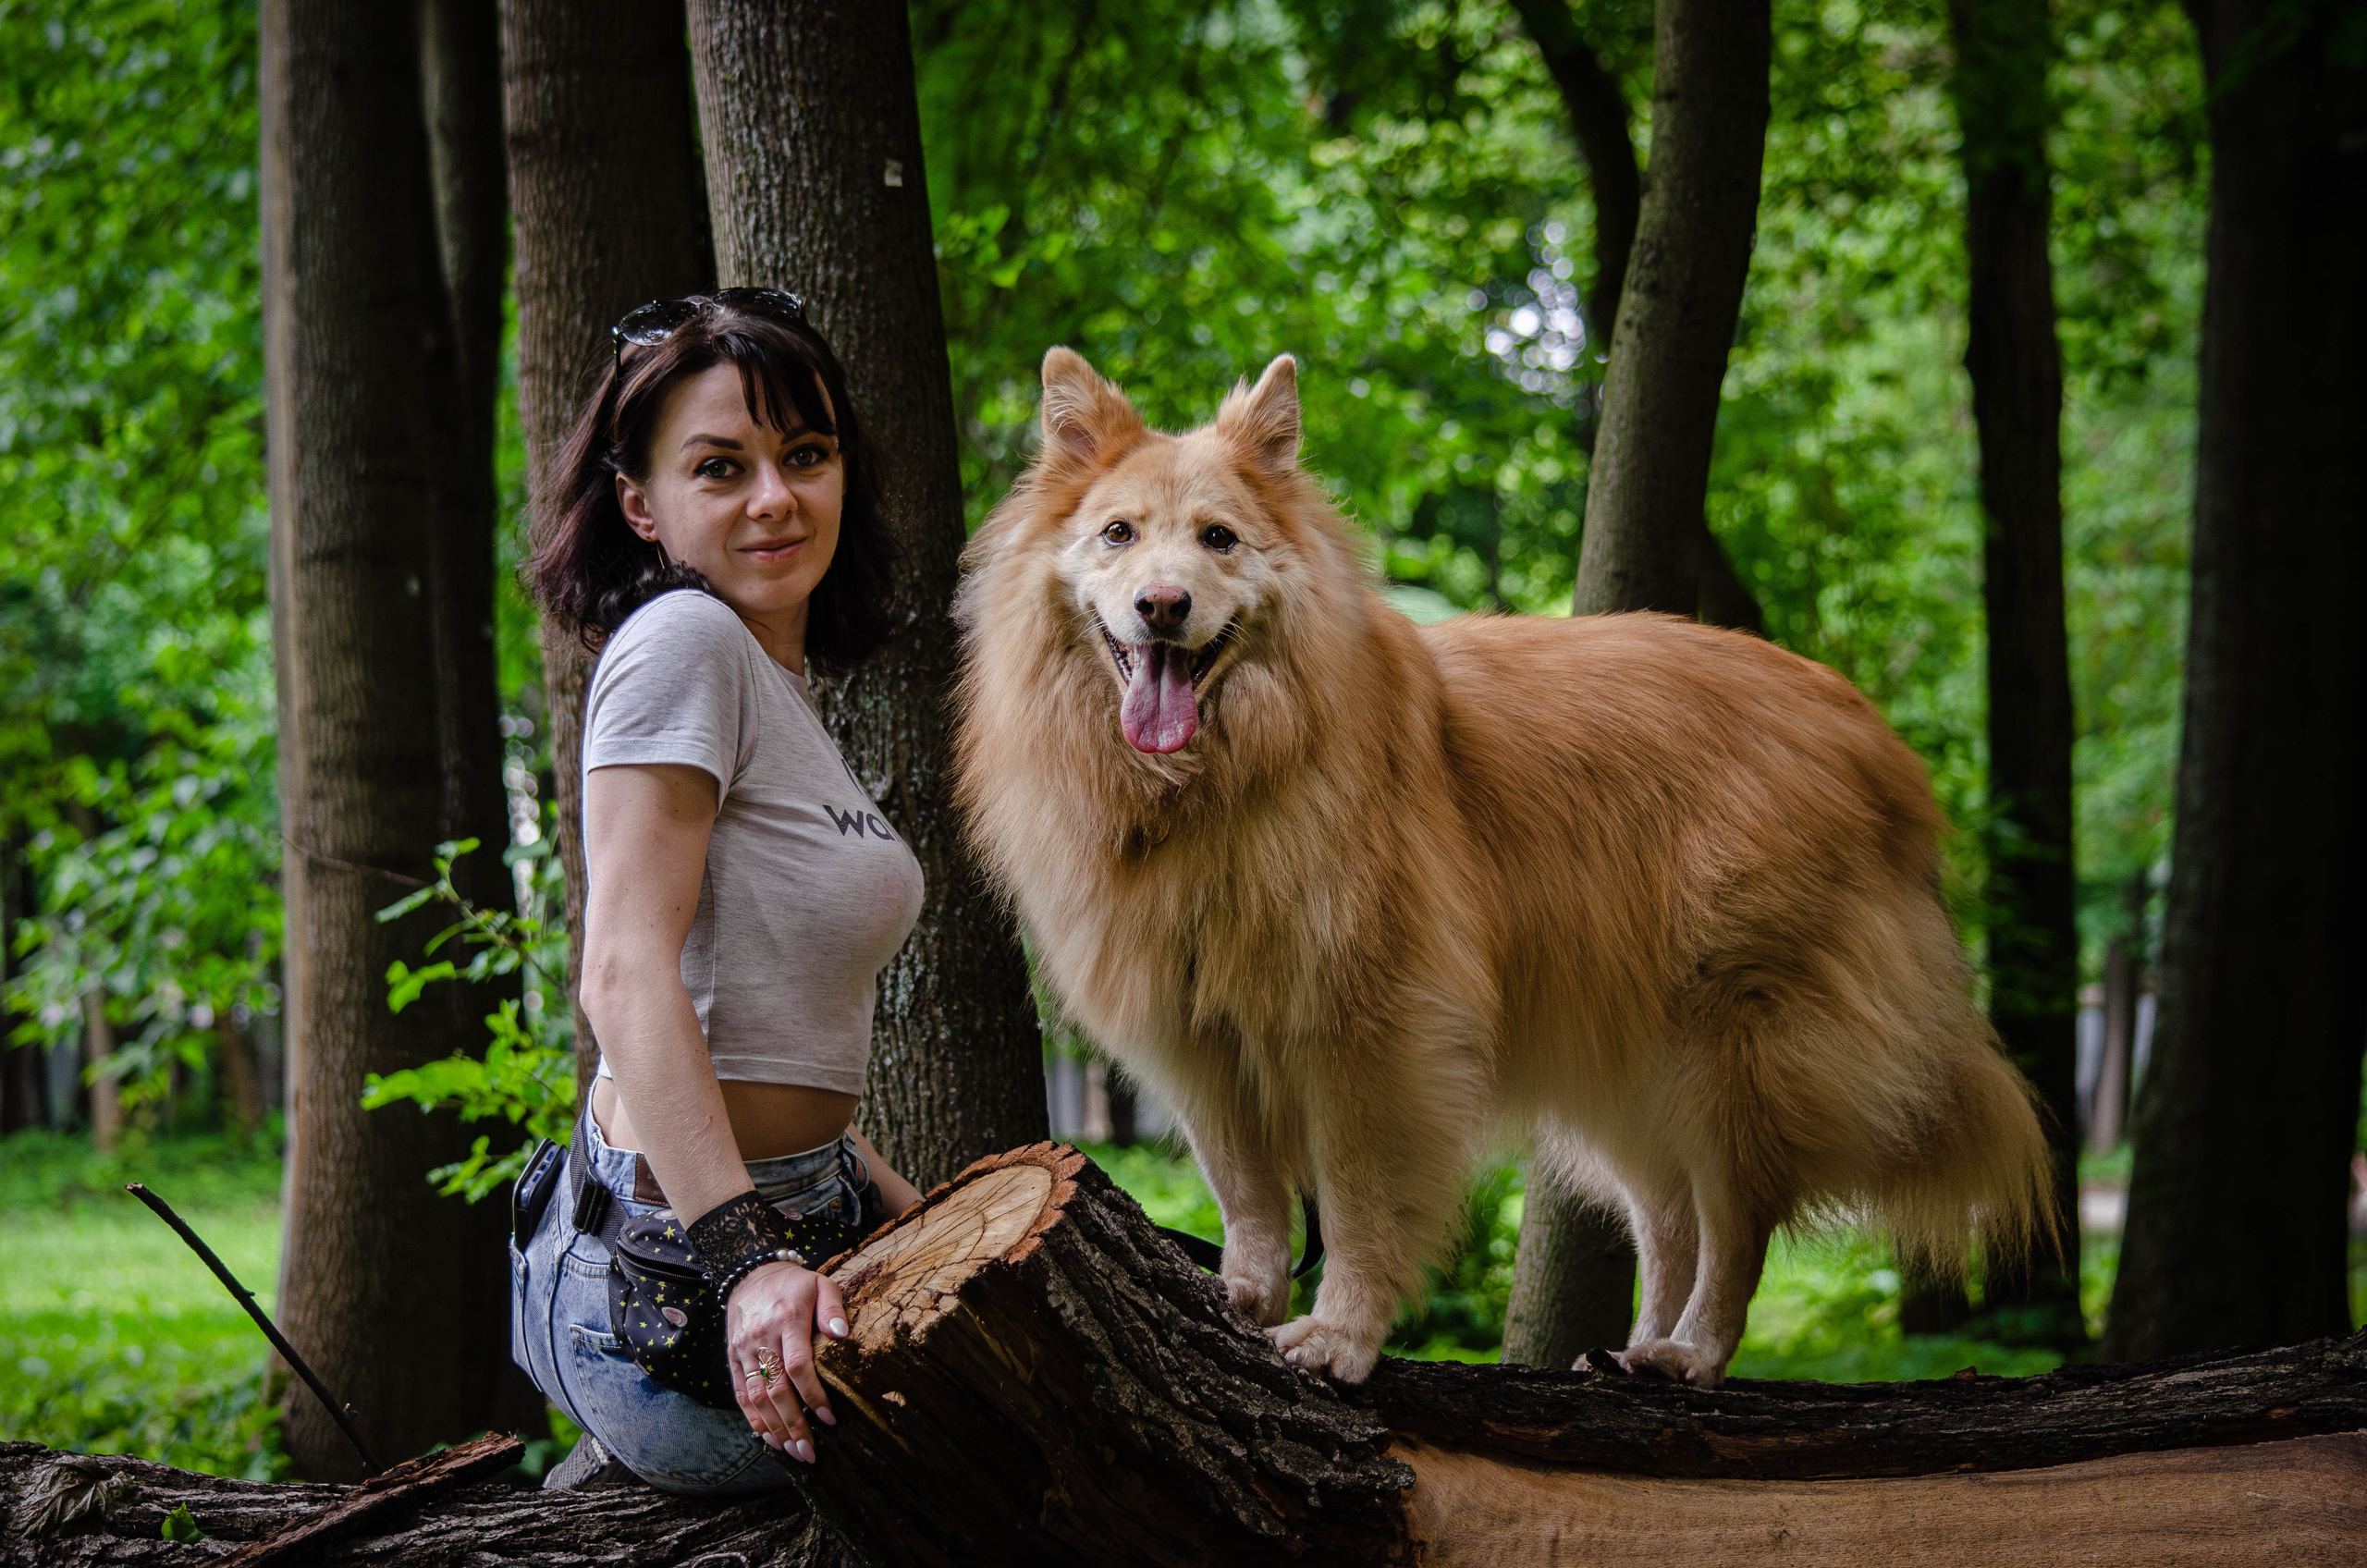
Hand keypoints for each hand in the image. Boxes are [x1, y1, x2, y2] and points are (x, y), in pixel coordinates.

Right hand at [726, 1259, 848, 1462]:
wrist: (750, 1275)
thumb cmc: (794, 1284)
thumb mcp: (820, 1283)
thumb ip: (833, 1308)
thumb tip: (842, 1334)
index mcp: (787, 1320)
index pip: (798, 1365)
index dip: (812, 1395)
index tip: (829, 1418)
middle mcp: (762, 1338)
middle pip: (776, 1389)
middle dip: (794, 1424)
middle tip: (810, 1451)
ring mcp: (744, 1350)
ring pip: (756, 1397)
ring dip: (774, 1428)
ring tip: (793, 1452)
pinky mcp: (733, 1358)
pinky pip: (740, 1393)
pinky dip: (753, 1419)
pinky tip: (768, 1438)